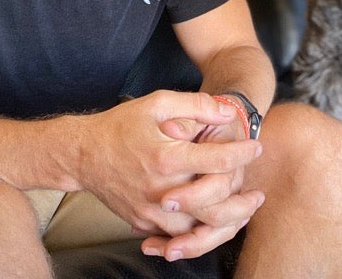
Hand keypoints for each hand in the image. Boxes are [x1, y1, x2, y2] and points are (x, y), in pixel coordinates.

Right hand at [76, 90, 260, 239]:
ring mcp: (150, 211)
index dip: (242, 153)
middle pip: (213, 210)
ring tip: (243, 212)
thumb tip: (228, 111)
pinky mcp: (143, 222)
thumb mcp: (157, 103)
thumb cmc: (121, 125)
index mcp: (166, 157)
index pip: (217, 161)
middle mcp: (160, 189)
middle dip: (242, 205)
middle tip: (258, 195)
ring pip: (197, 231)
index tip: (255, 146)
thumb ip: (195, 105)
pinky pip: (176, 237)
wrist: (83, 154)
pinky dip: (199, 234)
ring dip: (224, 225)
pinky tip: (215, 223)